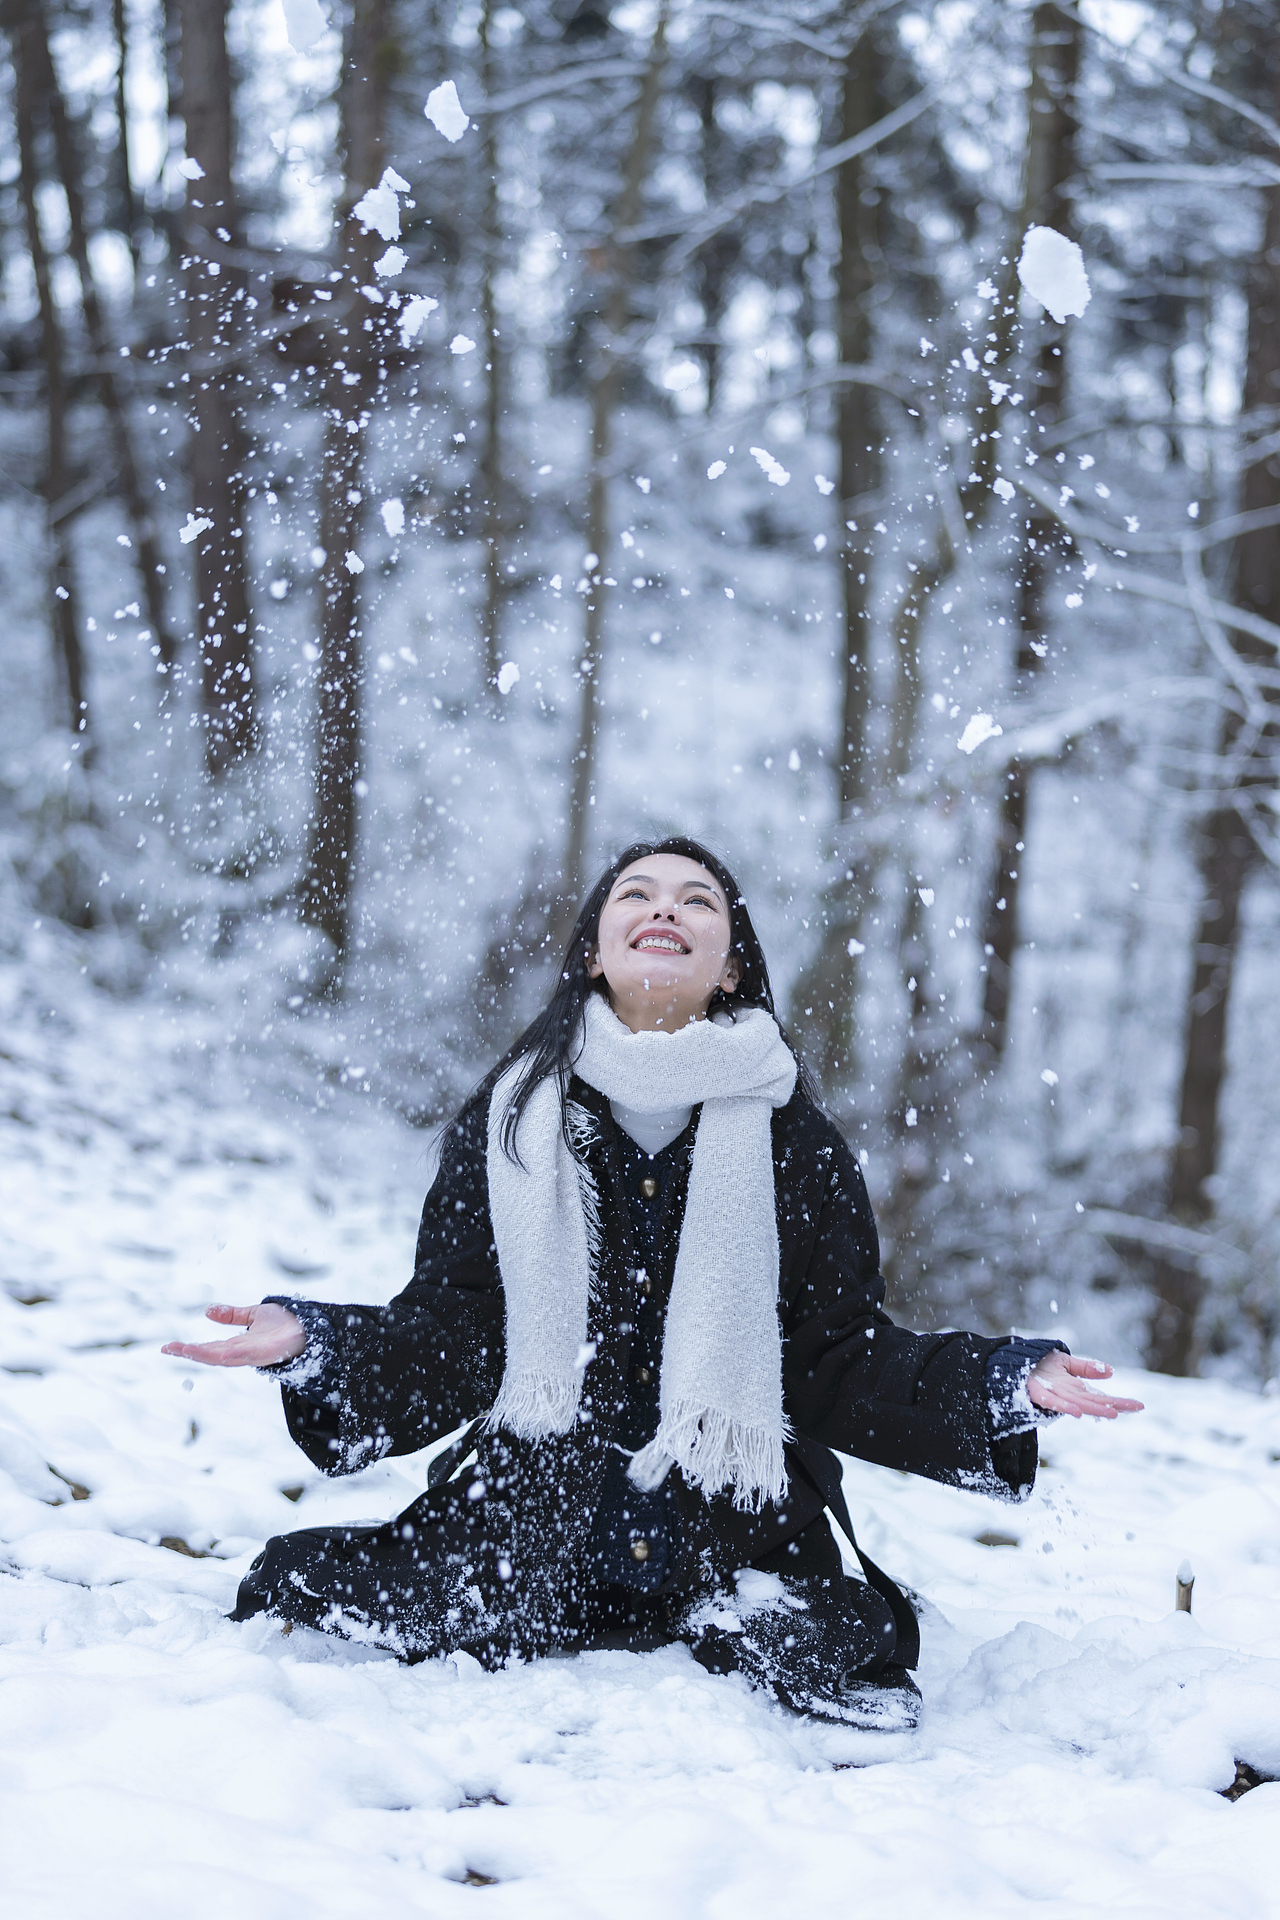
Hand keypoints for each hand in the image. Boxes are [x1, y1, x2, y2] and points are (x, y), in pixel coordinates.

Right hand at [162, 1302, 305, 1368]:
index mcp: (237, 1345)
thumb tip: (207, 1311)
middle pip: (209, 1355)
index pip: (208, 1348)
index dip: (188, 1348)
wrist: (310, 1328)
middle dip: (188, 1352)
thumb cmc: (285, 1324)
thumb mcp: (254, 1315)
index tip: (169, 1346)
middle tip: (167, 1349)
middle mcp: (241, 1352)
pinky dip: (226, 1354)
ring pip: (220, 1357)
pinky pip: (241, 1355)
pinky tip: (213, 1351)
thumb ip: (233, 1315)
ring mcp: (250, 1355)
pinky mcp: (262, 1355)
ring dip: (200, 1354)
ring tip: (181, 1349)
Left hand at [1026, 1351, 1143, 1419]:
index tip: (1139, 1405)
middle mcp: (1069, 1396)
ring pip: (1079, 1405)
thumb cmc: (1040, 1365)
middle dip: (1115, 1406)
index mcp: (1077, 1389)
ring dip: (1095, 1409)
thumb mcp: (1067, 1363)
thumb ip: (1086, 1368)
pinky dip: (1065, 1407)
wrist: (1015, 1364)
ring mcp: (1056, 1396)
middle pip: (1095, 1402)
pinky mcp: (1040, 1394)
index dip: (1120, 1401)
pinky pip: (1053, 1402)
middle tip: (1135, 1408)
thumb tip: (1110, 1371)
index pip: (1102, 1397)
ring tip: (1113, 1412)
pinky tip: (1077, 1411)